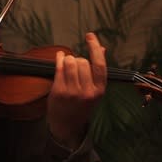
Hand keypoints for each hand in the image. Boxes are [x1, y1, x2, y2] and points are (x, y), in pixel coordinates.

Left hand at [47, 32, 106, 149]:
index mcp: (99, 90)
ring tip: (67, 66)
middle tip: (74, 66)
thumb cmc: (81, 105)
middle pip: (82, 61)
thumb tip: (102, 49)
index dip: (95, 47)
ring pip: (70, 62)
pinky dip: (58, 60)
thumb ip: (97, 70)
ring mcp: (72, 92)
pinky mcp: (59, 91)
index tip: (90, 36)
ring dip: (67, 60)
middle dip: (77, 59)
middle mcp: (87, 91)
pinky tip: (59, 59)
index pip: (100, 65)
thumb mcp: (94, 90)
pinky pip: (58, 68)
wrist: (67, 126)